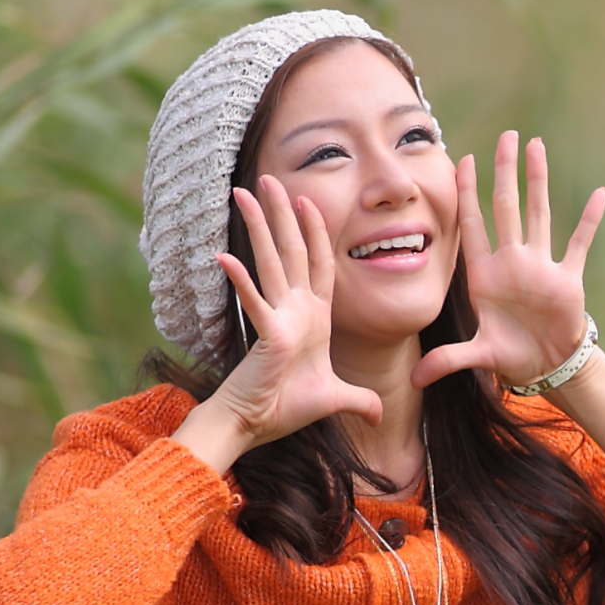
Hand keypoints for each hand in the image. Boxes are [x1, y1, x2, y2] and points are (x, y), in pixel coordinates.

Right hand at [186, 177, 380, 465]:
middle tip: (269, 179)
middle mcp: (294, 309)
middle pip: (290, 250)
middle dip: (282, 213)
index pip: (318, 263)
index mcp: (313, 317)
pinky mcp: (267, 335)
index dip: (316, 231)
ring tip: (242, 193)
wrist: (257, 425)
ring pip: (271, 262)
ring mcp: (279, 318)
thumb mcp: (336, 400)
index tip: (307, 200)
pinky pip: (254, 301)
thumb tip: (380, 417)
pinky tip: (224, 255)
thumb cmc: (287, 407)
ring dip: (259, 227)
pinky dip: (240, 280)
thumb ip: (360, 402)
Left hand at [421, 132, 604, 390]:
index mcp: (485, 275)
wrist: (547, 368)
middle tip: (506, 136)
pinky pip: (580, 244)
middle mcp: (512, 262)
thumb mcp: (478, 356)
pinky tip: (599, 194)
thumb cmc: (510, 356)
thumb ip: (448, 360)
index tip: (463, 160)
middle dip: (505, 172)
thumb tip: (416, 382)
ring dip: (539, 181)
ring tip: (538, 146)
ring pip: (540, 214)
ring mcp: (541, 267)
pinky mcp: (568, 279)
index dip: (467, 194)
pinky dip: (590, 221)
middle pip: (507, 207)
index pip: (472, 225)